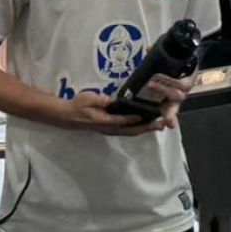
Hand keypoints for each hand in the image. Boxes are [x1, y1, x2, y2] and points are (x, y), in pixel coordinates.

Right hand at [62, 89, 179, 135]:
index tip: (146, 117)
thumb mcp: (88, 99)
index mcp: (103, 121)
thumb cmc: (78, 105)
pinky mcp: (111, 129)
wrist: (68, 116)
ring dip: (145, 129)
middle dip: (147, 128)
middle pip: (131, 130)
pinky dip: (139, 129)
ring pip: (131, 132)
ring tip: (159, 125)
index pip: (121, 121)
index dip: (134, 120)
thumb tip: (114, 101)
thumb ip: (102, 101)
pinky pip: (128, 131)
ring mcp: (111, 130)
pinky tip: (146, 124)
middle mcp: (109, 128)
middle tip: (162, 124)